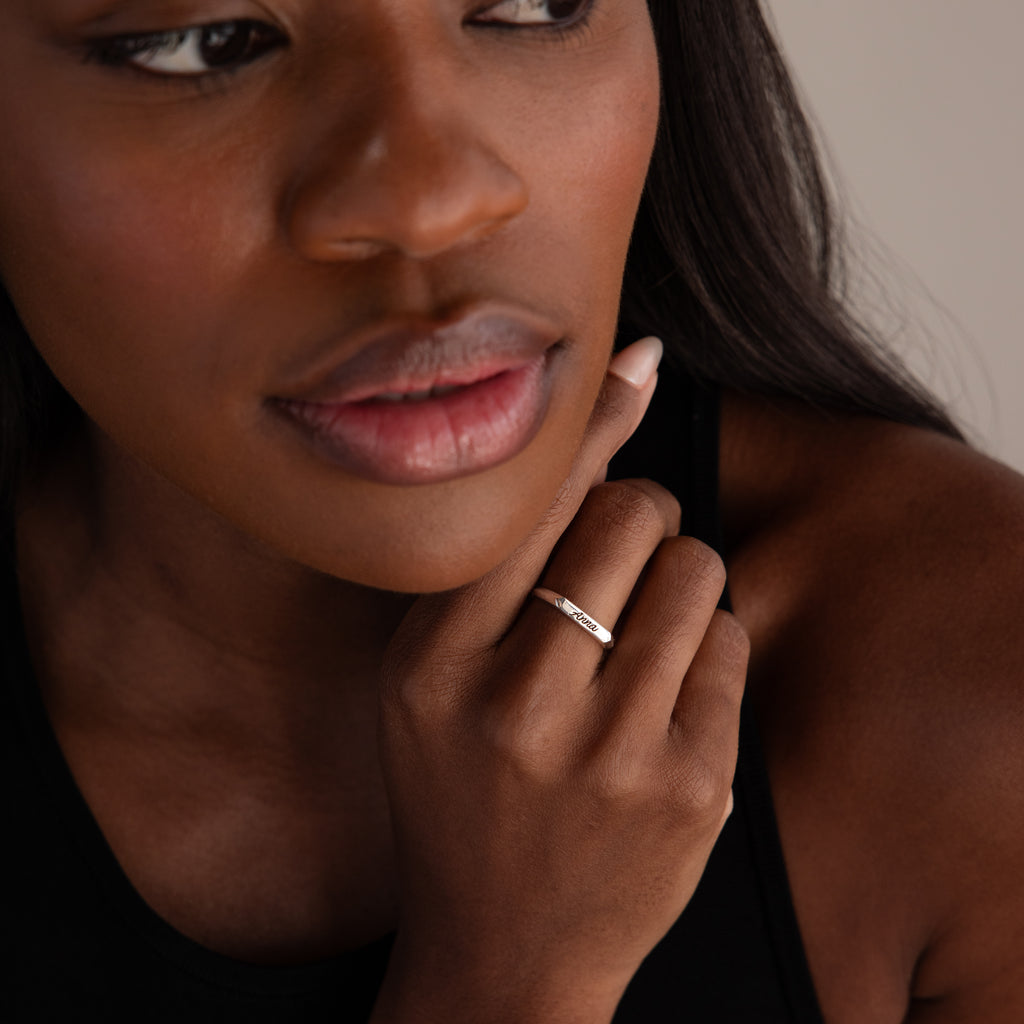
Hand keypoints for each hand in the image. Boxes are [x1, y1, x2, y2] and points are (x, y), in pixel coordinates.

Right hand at [373, 337, 747, 1022]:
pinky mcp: (688, 792)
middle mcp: (515, 707)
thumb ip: (482, 574)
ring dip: (680, 573)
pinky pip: (728, 646)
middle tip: (627, 547)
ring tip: (644, 626)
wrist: (501, 955)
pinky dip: (707, 646)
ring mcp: (608, 756)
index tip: (635, 364)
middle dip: (640, 514)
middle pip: (627, 517)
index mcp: (431, 667)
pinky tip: (667, 695)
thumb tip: (585, 434)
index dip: (591, 427)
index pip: (528, 505)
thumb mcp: (423, 687)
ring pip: (693, 570)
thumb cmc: (459, 796)